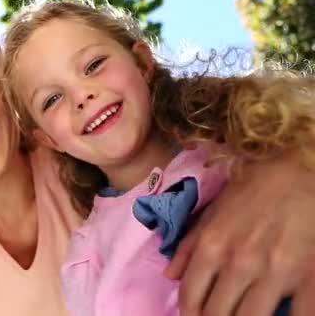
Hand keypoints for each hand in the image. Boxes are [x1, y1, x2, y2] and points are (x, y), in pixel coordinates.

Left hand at [166, 152, 314, 315]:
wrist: (298, 170)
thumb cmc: (252, 189)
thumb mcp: (211, 212)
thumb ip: (187, 246)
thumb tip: (170, 276)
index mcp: (212, 247)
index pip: (191, 297)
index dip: (189, 313)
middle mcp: (239, 264)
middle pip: (216, 315)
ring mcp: (275, 273)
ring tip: (240, 315)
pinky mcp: (309, 277)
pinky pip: (299, 315)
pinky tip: (277, 315)